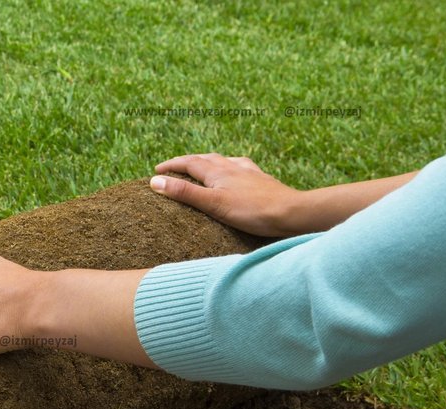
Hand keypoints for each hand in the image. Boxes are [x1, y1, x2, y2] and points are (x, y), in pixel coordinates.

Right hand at [150, 153, 303, 236]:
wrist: (290, 213)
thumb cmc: (251, 211)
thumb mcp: (212, 203)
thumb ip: (183, 193)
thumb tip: (155, 181)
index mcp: (217, 171)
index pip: (188, 163)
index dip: (171, 166)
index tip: (156, 171)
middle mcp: (231, 166)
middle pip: (204, 159)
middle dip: (186, 162)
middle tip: (173, 168)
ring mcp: (248, 172)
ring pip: (222, 161)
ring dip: (207, 162)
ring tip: (200, 166)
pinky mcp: (260, 180)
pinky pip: (240, 167)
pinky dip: (229, 166)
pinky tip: (235, 169)